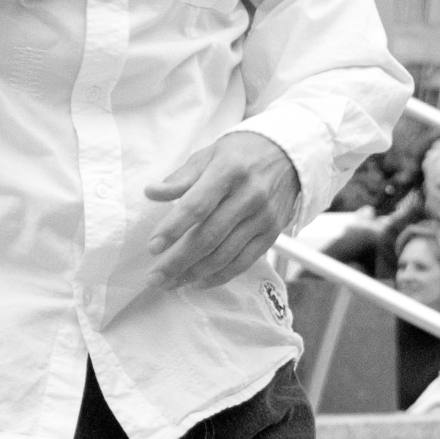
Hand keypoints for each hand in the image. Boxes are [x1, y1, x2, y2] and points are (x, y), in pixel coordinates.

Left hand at [143, 130, 302, 292]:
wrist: (288, 155)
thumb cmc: (241, 155)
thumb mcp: (209, 155)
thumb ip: (181, 178)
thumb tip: (151, 193)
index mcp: (228, 170)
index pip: (198, 205)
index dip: (174, 228)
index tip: (153, 247)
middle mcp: (249, 195)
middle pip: (209, 237)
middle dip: (177, 262)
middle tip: (153, 278)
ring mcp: (263, 217)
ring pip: (224, 255)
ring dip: (193, 274)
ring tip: (169, 284)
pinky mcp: (272, 233)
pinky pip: (243, 262)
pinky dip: (218, 276)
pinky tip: (198, 282)